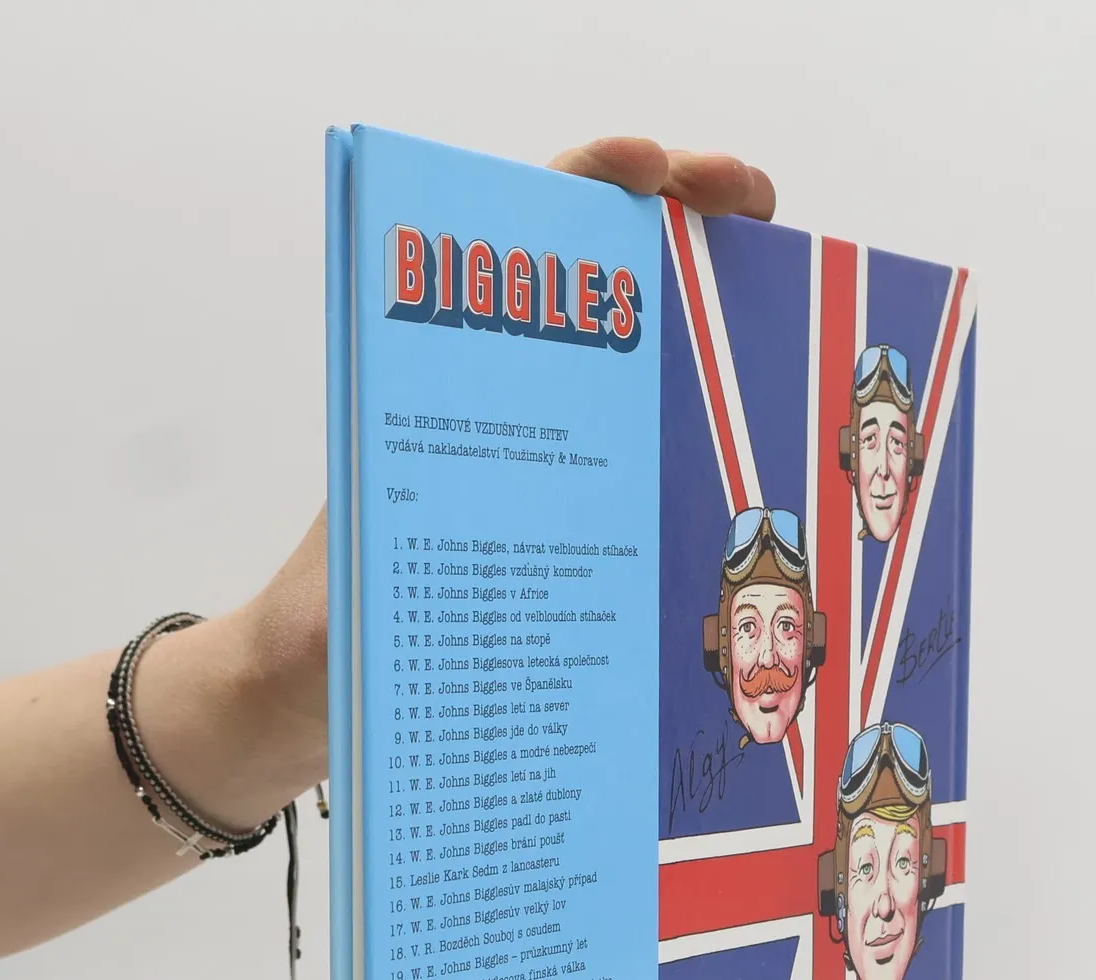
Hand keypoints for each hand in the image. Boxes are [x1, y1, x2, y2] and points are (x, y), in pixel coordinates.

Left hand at [236, 137, 777, 792]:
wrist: (307, 690)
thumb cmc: (315, 635)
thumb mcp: (343, 610)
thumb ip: (374, 606)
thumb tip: (416, 605)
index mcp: (434, 390)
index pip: (516, 243)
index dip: (590, 184)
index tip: (659, 171)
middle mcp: (491, 406)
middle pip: (599, 276)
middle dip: (685, 223)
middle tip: (763, 211)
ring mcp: (531, 458)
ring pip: (633, 360)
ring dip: (711, 321)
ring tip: (787, 303)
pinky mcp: (553, 519)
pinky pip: (640, 456)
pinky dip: (699, 433)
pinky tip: (762, 447)